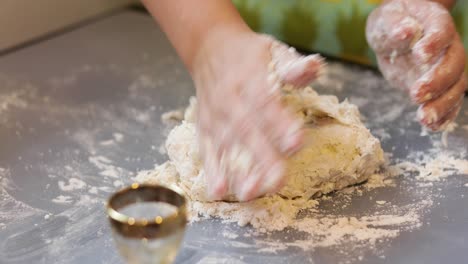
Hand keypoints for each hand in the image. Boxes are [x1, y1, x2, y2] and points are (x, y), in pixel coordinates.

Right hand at [192, 29, 322, 200]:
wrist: (209, 48)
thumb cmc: (249, 54)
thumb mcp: (274, 51)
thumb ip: (293, 65)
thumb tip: (313, 67)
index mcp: (251, 78)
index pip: (266, 102)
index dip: (280, 123)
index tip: (296, 142)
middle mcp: (230, 99)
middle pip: (246, 130)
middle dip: (262, 156)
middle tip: (278, 180)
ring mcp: (215, 116)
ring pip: (226, 145)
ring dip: (237, 170)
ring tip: (250, 192)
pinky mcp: (204, 128)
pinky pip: (207, 150)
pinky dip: (212, 171)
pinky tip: (218, 190)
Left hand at [366, 0, 465, 130]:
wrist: (396, 33)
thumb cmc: (392, 22)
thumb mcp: (387, 19)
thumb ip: (395, 25)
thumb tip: (405, 32)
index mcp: (436, 23)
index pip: (441, 32)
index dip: (434, 43)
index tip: (419, 54)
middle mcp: (449, 47)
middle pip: (453, 64)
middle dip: (437, 81)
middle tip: (416, 94)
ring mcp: (446, 68)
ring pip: (455, 87)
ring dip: (442, 104)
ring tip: (424, 118)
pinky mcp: (438, 86)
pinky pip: (449, 102)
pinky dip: (443, 115)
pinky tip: (432, 126)